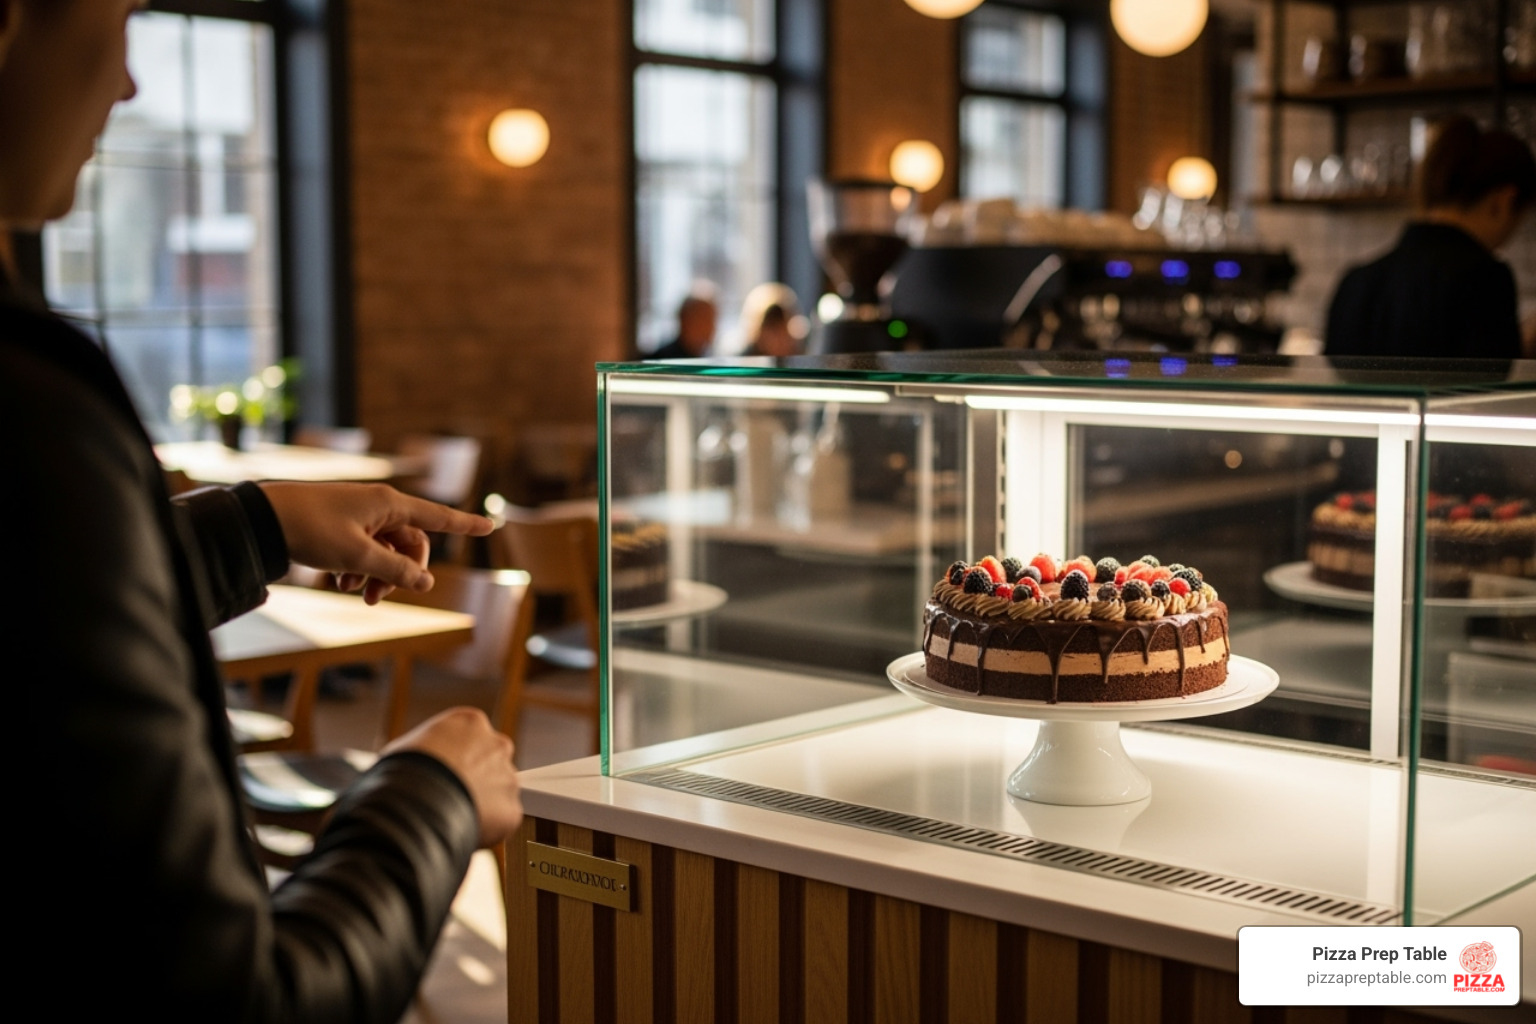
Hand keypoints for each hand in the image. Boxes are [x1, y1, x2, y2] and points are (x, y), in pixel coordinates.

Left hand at [259, 482, 493, 603]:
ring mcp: (360, 515)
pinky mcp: (342, 525)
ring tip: (358, 595)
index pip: (438, 516)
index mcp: (389, 504)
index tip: (491, 525)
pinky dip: (361, 568)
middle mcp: (379, 505)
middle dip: (402, 572)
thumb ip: (395, 571)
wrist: (264, 518)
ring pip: (387, 550)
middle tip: (379, 597)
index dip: (465, 524)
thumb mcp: (358, 556)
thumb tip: (426, 583)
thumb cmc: (312, 529)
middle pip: (411, 543)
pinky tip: (342, 583)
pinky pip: (367, 549)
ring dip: (379, 575)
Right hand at [383, 707, 521, 847]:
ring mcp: (508, 778)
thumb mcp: (406, 748)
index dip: (455, 760)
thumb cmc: (402, 771)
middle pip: (490, 764)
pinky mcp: (511, 810)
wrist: (414, 801)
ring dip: (482, 805)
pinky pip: (501, 822)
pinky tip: (462, 830)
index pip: (471, 739)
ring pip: (499, 794)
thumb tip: (416, 764)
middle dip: (475, 780)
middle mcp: (497, 745)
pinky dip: (486, 830)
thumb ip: (426, 750)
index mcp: (471, 723)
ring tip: (452, 817)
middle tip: (451, 798)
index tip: (443, 775)